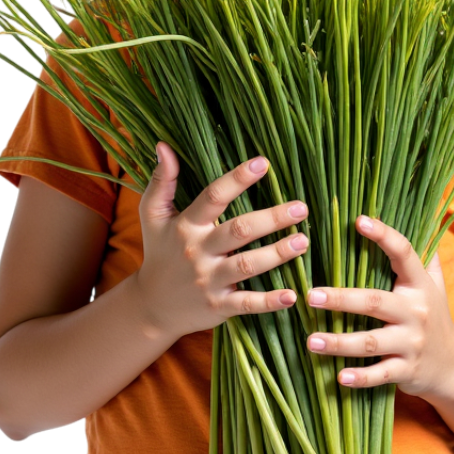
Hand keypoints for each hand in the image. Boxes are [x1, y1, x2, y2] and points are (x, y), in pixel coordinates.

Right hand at [134, 141, 309, 339]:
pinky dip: (269, 302)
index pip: (214, 196)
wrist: (151, 307)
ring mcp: (210, 281)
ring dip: (277, 254)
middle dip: (271, 218)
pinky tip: (292, 294)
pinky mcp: (218, 306)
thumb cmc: (160, 253)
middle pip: (239, 231)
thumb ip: (162, 181)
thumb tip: (164, 146)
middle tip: (301, 207)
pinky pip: (246, 304)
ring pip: (247, 265)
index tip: (264, 162)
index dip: (238, 178)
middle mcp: (199, 251)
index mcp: (187, 226)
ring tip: (303, 240)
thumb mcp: (152, 216)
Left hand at [305, 216, 453, 399]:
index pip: (404, 254)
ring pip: (371, 342)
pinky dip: (360, 377)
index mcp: (420, 285)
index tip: (358, 220)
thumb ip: (422, 256)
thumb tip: (411, 217)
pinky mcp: (406, 370)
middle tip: (312, 295)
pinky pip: (380, 374)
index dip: (383, 236)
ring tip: (311, 340)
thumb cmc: (434, 316)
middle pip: (375, 302)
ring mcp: (412, 343)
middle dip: (342, 299)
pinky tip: (338, 378)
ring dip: (339, 342)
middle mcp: (416, 312)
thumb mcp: (434, 285)